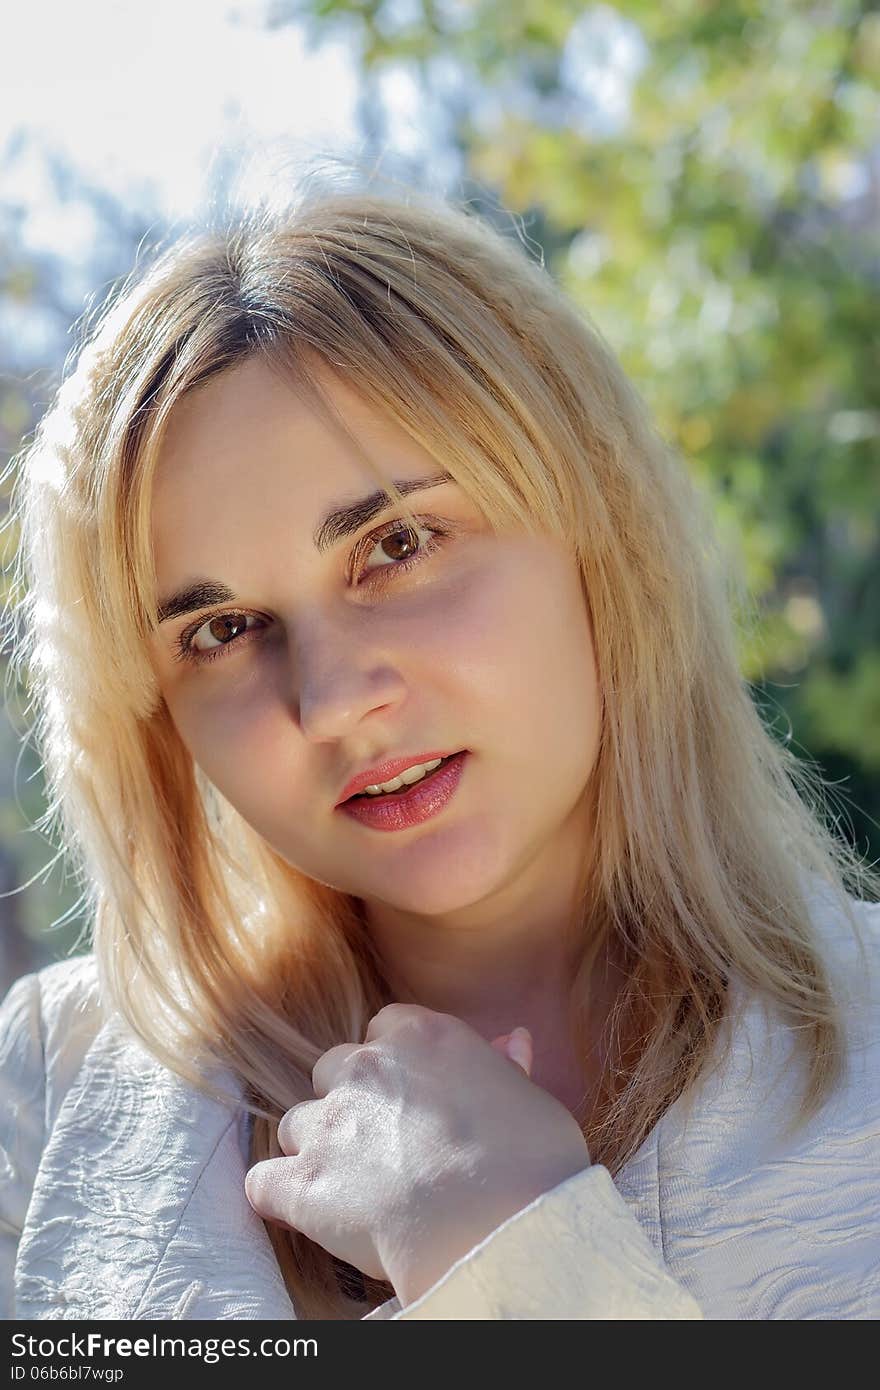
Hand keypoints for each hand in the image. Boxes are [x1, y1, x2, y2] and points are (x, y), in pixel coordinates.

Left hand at [244, 1004, 590, 1306]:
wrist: (501, 1226)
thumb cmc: (533, 1163)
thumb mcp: (531, 1099)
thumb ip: (504, 1068)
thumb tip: (510, 1041)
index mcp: (421, 1036)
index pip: (384, 1028)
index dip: (396, 1065)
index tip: (413, 1097)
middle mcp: (366, 1068)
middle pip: (332, 1069)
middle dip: (349, 1102)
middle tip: (382, 1145)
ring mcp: (329, 1123)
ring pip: (296, 1123)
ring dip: (315, 1148)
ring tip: (350, 1186)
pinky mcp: (304, 1183)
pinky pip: (263, 1182)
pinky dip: (277, 1196)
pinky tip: (302, 1212)